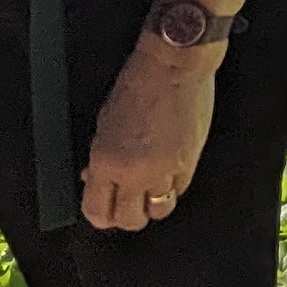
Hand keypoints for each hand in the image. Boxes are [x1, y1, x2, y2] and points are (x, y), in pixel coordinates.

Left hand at [81, 38, 219, 230]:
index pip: (97, 212)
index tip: (103, 209)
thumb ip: (101, 158)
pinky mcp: (190, 163)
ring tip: (149, 189)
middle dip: (126, 215)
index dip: (100, 214)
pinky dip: (173, 186)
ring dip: (152, 204)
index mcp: (107, 162)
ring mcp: (165, 171)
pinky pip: (179, 190)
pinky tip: (168, 171)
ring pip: (158, 211)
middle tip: (126, 201)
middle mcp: (135, 173)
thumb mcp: (104, 121)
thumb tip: (96, 178)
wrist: (174, 66)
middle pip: (129, 220)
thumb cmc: (137, 84)